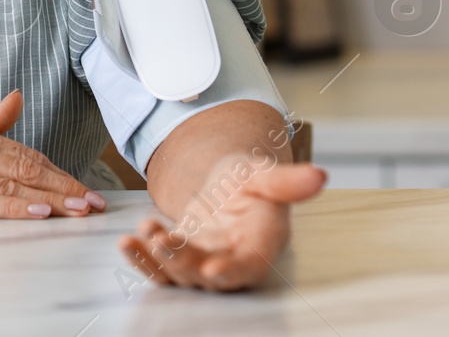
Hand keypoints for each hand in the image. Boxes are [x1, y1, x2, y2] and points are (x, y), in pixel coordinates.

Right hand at [0, 90, 106, 219]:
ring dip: (49, 200)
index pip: (23, 152)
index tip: (84, 185)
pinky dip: (13, 208)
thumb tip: (18, 99)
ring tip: (78, 211)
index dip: (57, 170)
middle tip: (94, 203)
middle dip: (64, 186)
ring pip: (9, 186)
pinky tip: (37, 213)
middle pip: (24, 169)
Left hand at [119, 158, 325, 290]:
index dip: (233, 270)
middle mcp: (234, 260)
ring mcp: (206, 264)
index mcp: (261, 242)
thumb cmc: (248, 181)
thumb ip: (286, 180)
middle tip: (160, 239)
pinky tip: (127, 243)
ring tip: (137, 236)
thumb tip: (320, 175)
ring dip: (157, 261)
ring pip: (181, 275)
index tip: (212, 270)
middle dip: (183, 262)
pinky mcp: (181, 262)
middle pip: (209, 274)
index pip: (250, 265)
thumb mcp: (262, 173)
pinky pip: (161, 270)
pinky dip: (143, 260)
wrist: (225, 185)